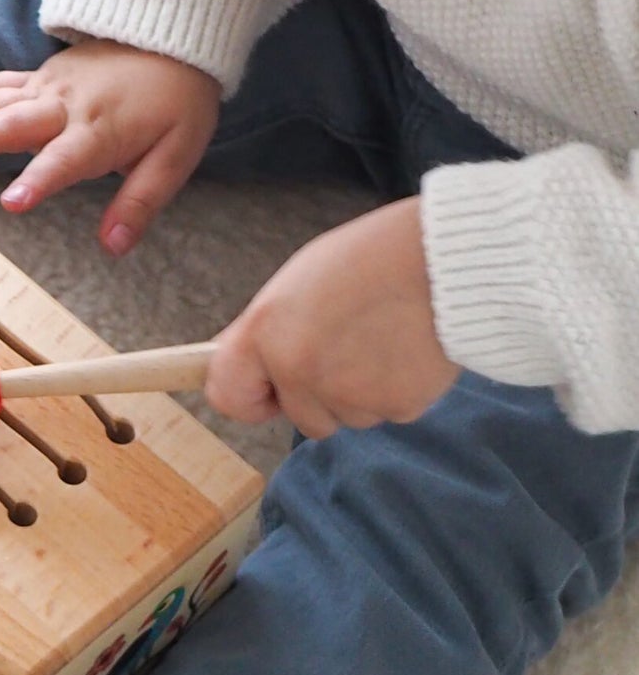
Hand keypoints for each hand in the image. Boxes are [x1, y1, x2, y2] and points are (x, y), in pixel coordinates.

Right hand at [0, 40, 220, 254]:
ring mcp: (47, 88)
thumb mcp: (176, 155)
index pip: (66, 159)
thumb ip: (141, 202)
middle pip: (14, 124)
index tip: (11, 203)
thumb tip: (114, 246)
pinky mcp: (37, 78)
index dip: (39, 179)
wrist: (174, 36)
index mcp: (102, 131)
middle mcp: (67, 107)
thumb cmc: (177, 102)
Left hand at [205, 198, 458, 437]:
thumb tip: (246, 364)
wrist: (446, 257)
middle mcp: (300, 370)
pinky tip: (409, 349)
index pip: (228, 395)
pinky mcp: (396, 406)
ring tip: (383, 338)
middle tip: (350, 346)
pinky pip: (388, 412)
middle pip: (301, 417)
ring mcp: (348, 393)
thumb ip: (268, 329)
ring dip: (362, 392)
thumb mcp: (299, 280)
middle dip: (321, 394)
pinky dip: (398, 390)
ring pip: (348, 417)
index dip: (251, 397)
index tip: (267, 394)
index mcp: (266, 332)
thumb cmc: (371, 258)